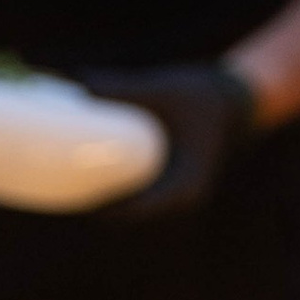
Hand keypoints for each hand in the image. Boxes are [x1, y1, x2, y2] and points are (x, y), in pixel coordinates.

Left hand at [81, 60, 259, 219]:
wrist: (232, 100)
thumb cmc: (201, 96)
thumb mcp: (165, 91)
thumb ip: (124, 90)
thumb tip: (82, 87)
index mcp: (186, 185)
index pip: (143, 209)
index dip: (112, 208)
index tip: (84, 201)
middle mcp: (180, 195)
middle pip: (133, 212)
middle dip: (102, 206)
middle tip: (67, 194)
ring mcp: (174, 190)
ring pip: (134, 205)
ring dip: (107, 199)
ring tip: (72, 189)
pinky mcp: (167, 180)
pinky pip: (137, 192)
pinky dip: (116, 187)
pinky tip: (90, 176)